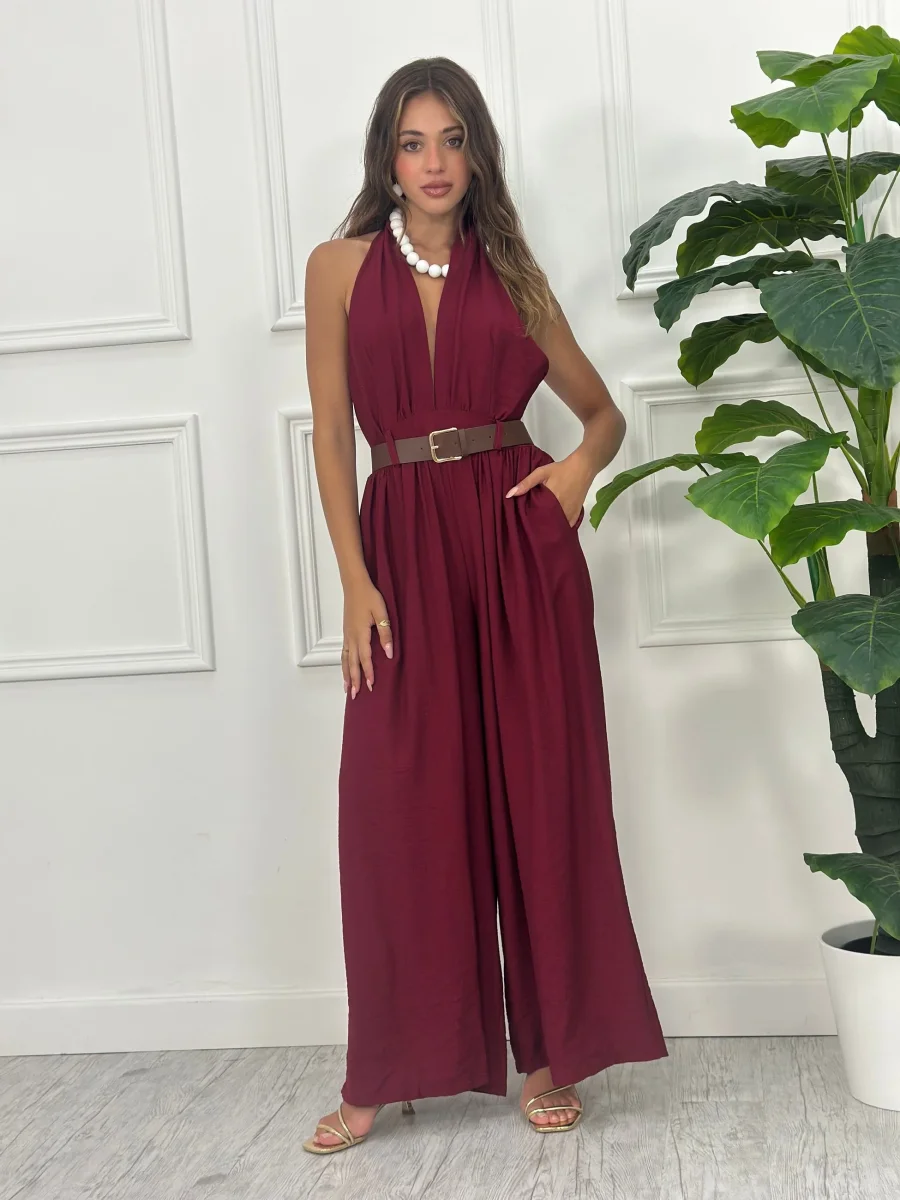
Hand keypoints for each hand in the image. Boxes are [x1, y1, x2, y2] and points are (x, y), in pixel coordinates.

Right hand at [341, 579, 392, 698]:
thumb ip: (385, 633)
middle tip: (355, 695)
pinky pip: (343, 653)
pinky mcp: (346, 632)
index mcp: (361, 634)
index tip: (371, 686)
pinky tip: (344, 669)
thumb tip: (389, 653)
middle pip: (352, 663)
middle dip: (354, 680)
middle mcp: (351, 637)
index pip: (365, 658)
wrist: (354, 585)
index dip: (368, 672)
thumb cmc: (370, 597)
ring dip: (346, 675)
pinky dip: (343, 664)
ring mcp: (347, 635)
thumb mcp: (382, 613)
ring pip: (345, 659)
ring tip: (347, 689)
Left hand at [505, 454, 588, 527]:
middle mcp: (561, 511)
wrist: (583, 467)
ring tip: (541, 528)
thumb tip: (509, 495)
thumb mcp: (541, 473)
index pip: (537, 518)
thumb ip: (526, 484)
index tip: (523, 523)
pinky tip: (554, 526)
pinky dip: (560, 526)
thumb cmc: (560, 469)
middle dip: (539, 526)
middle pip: (547, 524)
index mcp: (551, 502)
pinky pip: (566, 526)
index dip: (530, 522)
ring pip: (557, 526)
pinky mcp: (576, 514)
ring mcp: (570, 514)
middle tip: (531, 526)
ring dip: (550, 527)